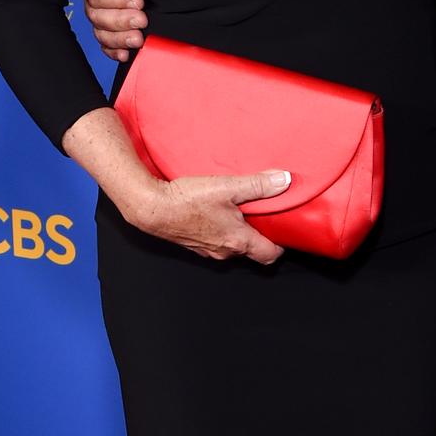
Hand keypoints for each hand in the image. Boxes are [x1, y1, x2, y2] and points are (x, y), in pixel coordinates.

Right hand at [80, 0, 144, 61]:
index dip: (116, 0)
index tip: (139, 2)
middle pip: (96, 15)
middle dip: (120, 21)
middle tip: (142, 20)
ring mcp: (102, 12)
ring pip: (101, 32)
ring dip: (119, 39)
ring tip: (138, 39)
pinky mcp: (112, 27)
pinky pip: (107, 44)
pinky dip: (115, 51)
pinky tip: (126, 54)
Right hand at [129, 169, 291, 265]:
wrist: (151, 208)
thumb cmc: (187, 200)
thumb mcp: (227, 187)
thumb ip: (258, 185)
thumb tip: (284, 181)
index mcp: (238, 241)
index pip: (270, 255)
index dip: (280, 244)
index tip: (282, 229)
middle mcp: (225, 251)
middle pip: (252, 250)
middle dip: (260, 235)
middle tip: (262, 214)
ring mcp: (208, 251)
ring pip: (233, 246)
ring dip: (238, 232)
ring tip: (238, 210)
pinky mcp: (194, 246)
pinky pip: (216, 242)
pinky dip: (221, 231)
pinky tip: (215, 213)